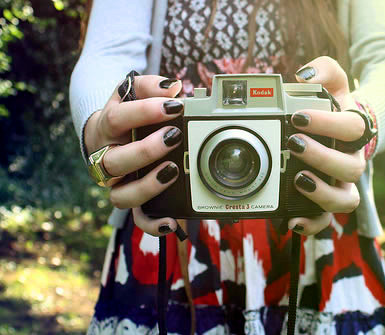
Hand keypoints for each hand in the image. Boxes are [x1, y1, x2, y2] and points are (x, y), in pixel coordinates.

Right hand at [84, 75, 183, 236]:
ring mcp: (118, 183)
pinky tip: (171, 222)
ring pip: (121, 196)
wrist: (105, 136)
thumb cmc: (124, 114)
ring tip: (172, 171)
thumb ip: (149, 87)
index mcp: (106, 128)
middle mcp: (106, 158)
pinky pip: (137, 218)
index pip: (118, 118)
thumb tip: (172, 86)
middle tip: (173, 137)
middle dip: (146, 151)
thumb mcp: (131, 94)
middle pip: (115, 161)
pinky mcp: (131, 199)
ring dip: (148, 186)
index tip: (174, 106)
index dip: (145, 112)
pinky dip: (152, 224)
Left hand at [287, 56, 366, 234]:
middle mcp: (353, 160)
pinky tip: (292, 221)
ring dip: (322, 194)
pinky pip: (327, 220)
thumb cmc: (336, 107)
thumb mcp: (334, 82)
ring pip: (347, 200)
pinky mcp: (328, 201)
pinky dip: (312, 225)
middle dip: (322, 158)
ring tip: (298, 180)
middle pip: (352, 167)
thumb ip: (324, 70)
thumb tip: (304, 76)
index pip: (352, 127)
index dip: (327, 123)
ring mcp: (342, 184)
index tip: (298, 116)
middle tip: (294, 144)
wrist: (347, 130)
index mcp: (355, 131)